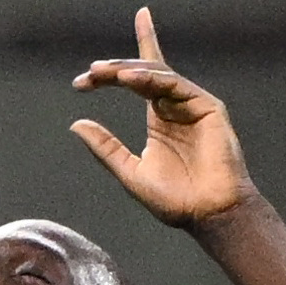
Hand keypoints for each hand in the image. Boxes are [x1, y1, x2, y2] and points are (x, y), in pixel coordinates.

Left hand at [68, 8, 252, 229]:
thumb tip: (77, 125)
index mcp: (159, 119)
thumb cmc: (176, 200)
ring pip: (157, 74)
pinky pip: (176, 84)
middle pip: (143, 73)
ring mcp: (192, 105)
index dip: (114, 71)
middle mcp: (175, 107)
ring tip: (101, 72)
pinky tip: (128, 78)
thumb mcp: (130, 171)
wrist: (208, 214)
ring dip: (128, 70)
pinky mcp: (208, 107)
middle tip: (89, 72)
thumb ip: (106, 147)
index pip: (139, 82)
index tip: (80, 80)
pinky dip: (151, 78)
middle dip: (114, 70)